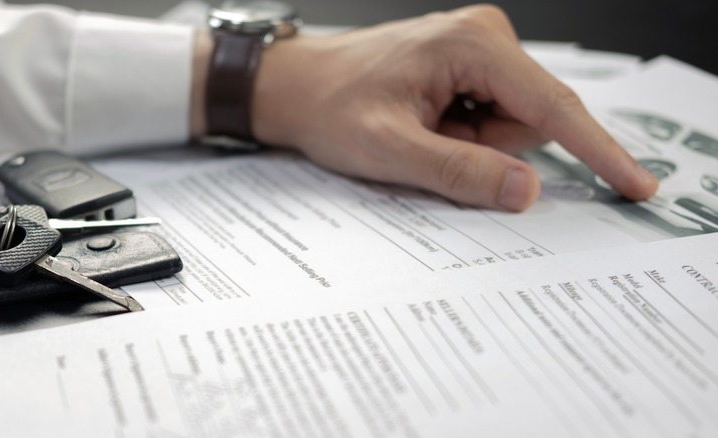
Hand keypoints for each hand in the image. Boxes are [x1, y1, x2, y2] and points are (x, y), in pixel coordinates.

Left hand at [203, 5, 658, 210]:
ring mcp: (478, 50)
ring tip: (420, 131)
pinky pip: (492, 116)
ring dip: (471, 143)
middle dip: (488, 149)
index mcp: (472, 46)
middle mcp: (484, 38)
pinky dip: (463, 134)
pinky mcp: (468, 66)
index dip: (599, 151)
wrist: (296, 85)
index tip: (635, 185)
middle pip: (532, 120)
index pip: (553, 107)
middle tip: (429, 143)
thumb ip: (460, 172)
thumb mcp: (390, 150)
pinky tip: (424, 123)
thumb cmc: (330, 106)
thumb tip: (526, 190)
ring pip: (512, 123)